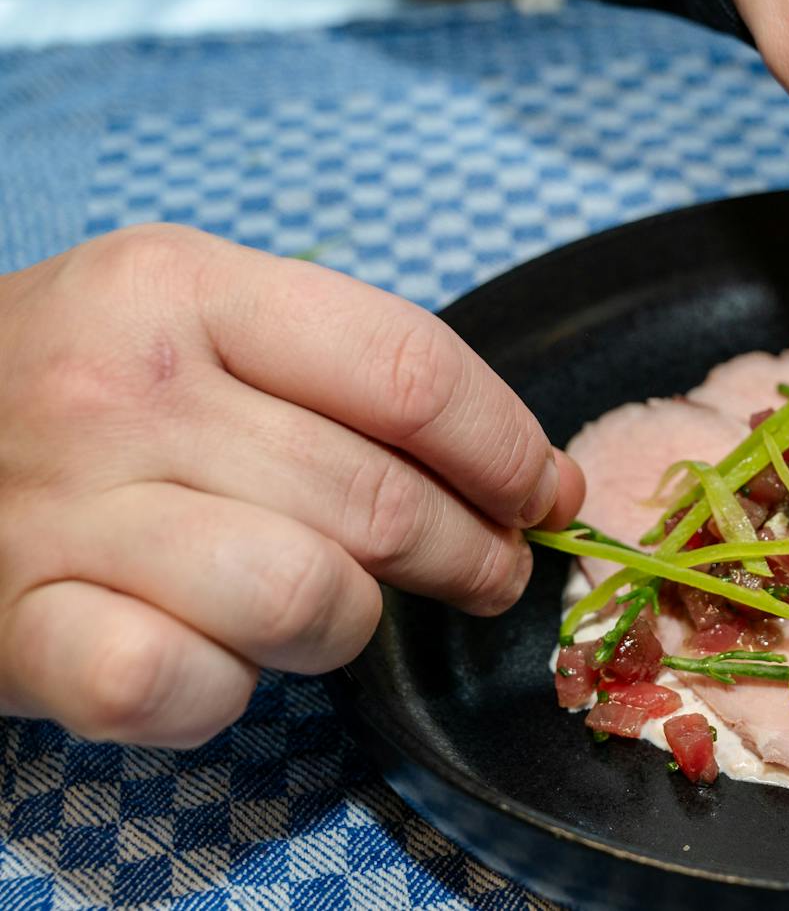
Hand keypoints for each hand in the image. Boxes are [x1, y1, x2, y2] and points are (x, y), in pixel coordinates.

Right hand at [0, 225, 584, 746]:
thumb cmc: (87, 385)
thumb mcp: (200, 319)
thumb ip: (362, 379)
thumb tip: (541, 479)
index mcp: (184, 286)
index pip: (410, 371)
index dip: (507, 448)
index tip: (545, 495)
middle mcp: (120, 387)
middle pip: (379, 500)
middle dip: (473, 555)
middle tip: (489, 571)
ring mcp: (60, 514)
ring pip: (306, 599)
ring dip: (349, 624)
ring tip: (336, 607)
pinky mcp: (18, 631)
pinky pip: (185, 691)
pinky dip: (226, 693)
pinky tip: (215, 655)